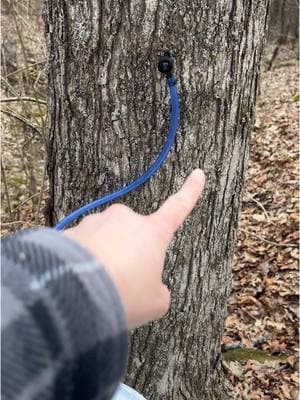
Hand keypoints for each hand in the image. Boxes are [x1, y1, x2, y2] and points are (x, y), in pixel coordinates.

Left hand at [63, 169, 204, 328]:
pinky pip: (82, 247)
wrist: (75, 294)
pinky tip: (78, 282)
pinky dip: (82, 263)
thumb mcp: (155, 302)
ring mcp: (96, 223)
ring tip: (98, 286)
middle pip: (132, 236)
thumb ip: (157, 290)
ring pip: (105, 241)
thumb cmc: (124, 295)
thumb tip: (147, 285)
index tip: (198, 174)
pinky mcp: (72, 232)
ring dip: (104, 259)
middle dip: (128, 255)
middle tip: (121, 283)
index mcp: (151, 233)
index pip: (177, 208)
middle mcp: (124, 220)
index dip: (190, 192)